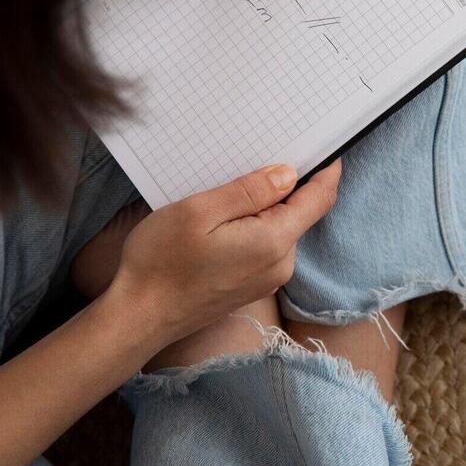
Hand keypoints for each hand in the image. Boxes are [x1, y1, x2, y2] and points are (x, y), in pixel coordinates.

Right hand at [104, 161, 340, 346]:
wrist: (138, 318)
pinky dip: (256, 228)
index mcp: (275, 241)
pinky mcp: (254, 286)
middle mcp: (282, 264)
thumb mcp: (200, 212)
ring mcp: (270, 278)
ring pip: (282, 229)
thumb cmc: (161, 262)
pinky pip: (267, 247)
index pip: (320, 198)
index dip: (327, 170)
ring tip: (228, 196)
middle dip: (286, 187)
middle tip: (254, 163)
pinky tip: (225, 223)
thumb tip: (289, 174)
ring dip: (266, 208)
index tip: (326, 147)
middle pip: (301, 213)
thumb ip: (250, 191)